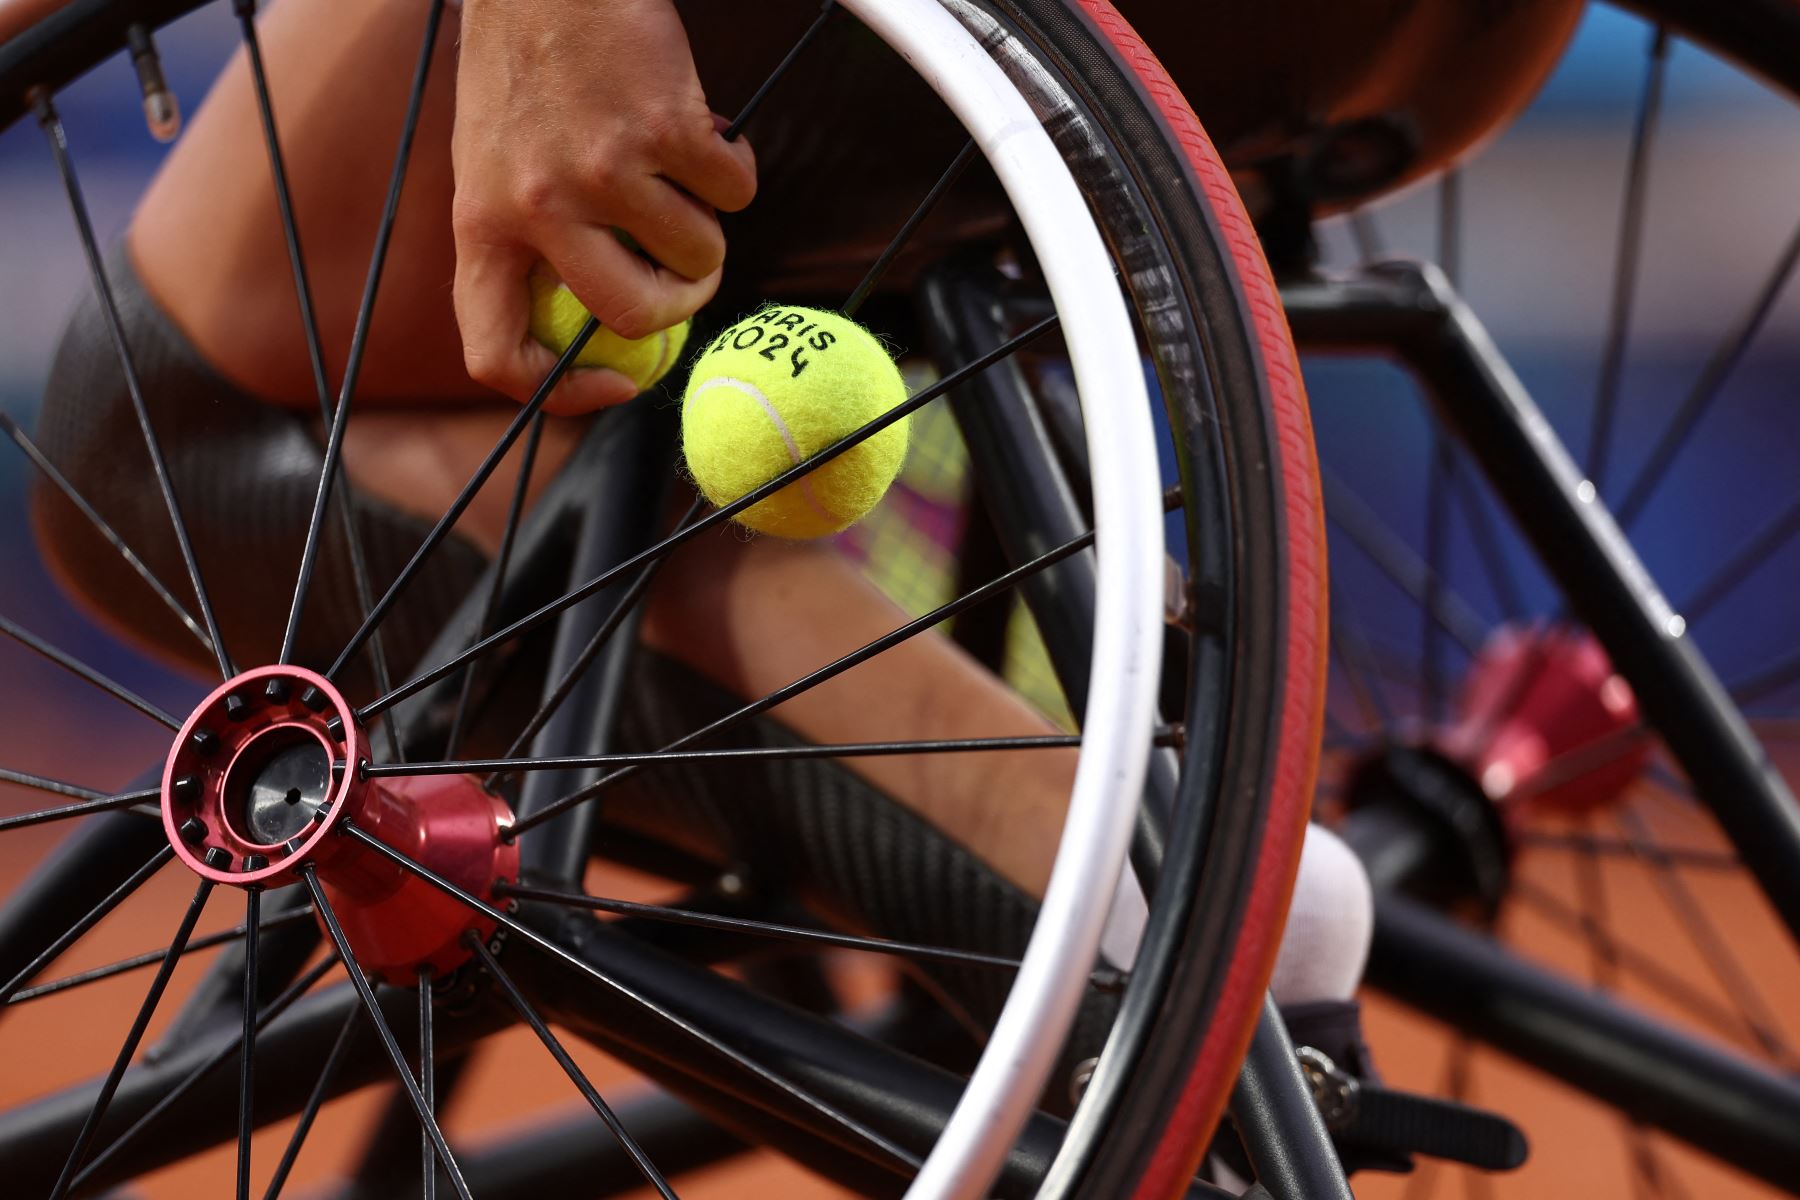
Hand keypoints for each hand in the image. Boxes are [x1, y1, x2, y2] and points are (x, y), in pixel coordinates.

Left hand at [451, 0, 755, 411]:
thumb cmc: (526, 68)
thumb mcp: (493, 165)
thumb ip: (531, 242)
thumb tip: (604, 327)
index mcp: (482, 225)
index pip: (496, 352)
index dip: (561, 391)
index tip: (612, 378)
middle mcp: (537, 208)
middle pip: (630, 316)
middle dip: (680, 306)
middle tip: (691, 276)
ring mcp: (602, 170)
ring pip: (697, 252)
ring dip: (711, 225)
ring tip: (686, 175)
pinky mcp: (664, 129)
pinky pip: (732, 189)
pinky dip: (733, 169)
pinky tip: (703, 131)